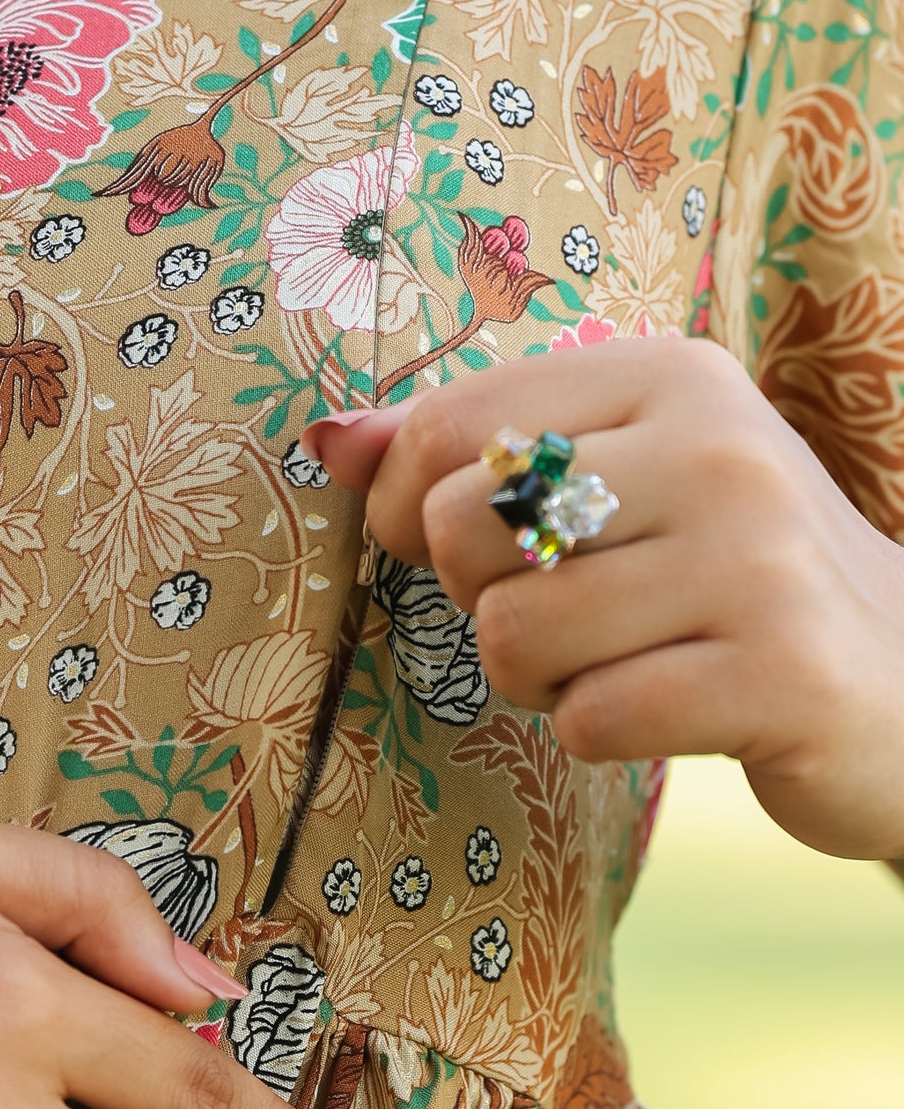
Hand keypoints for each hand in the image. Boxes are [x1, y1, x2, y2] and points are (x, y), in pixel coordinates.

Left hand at [306, 336, 903, 861]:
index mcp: (669, 376)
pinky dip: (597, 732)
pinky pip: (590, 718)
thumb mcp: (618, 479)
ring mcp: (758, 561)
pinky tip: (666, 710)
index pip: (451, 424)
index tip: (454, 546)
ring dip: (536, 680)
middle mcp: (717, 449)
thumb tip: (325, 441)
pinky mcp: (782, 674)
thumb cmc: (728, 574)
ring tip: (614, 665)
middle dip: (479, 600)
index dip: (405, 505)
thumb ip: (467, 451)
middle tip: (561, 617)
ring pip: (515, 633)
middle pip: (464, 528)